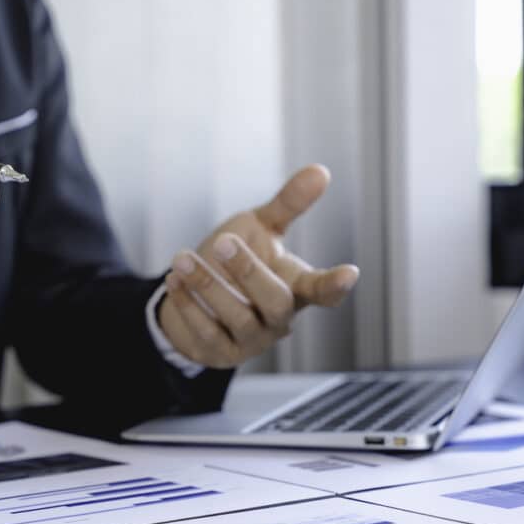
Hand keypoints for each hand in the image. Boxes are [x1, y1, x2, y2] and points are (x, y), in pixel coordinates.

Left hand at [158, 164, 358, 368]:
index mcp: (295, 287)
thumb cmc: (233, 262)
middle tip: (224, 242)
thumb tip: (321, 170)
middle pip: (276, 302)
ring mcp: (251, 339)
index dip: (334, 284)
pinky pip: (207, 332)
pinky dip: (188, 305)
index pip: (321, 291)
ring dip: (208, 286)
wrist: (193, 297)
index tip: (349, 273)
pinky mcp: (221, 352)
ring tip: (182, 258)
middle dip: (250, 272)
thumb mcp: (258, 228)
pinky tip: (174, 279)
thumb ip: (287, 204)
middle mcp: (278, 318)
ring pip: (238, 318)